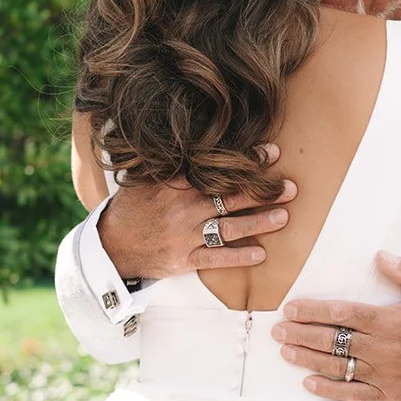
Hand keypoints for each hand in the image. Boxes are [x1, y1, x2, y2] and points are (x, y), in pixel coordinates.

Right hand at [98, 144, 296, 280]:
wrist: (110, 246)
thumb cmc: (132, 209)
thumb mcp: (146, 180)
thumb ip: (174, 166)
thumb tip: (199, 141)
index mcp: (176, 186)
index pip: (217, 170)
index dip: (246, 162)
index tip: (271, 154)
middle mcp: (183, 209)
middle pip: (230, 198)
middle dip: (262, 192)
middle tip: (289, 188)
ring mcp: (184, 236)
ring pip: (227, 227)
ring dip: (258, 222)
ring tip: (283, 217)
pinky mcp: (184, 260)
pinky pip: (216, 258)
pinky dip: (238, 256)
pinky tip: (261, 253)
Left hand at [272, 253, 400, 400]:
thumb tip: (379, 255)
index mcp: (389, 321)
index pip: (342, 314)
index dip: (313, 311)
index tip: (291, 308)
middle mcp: (382, 348)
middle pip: (332, 340)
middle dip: (300, 334)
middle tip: (278, 330)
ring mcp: (383, 373)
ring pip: (336, 366)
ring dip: (307, 359)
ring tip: (286, 350)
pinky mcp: (388, 393)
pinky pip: (352, 394)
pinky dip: (329, 390)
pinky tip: (308, 383)